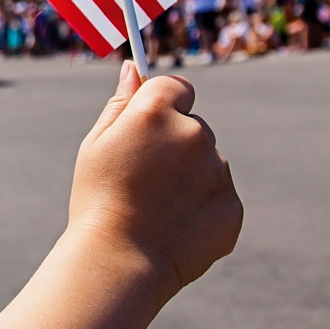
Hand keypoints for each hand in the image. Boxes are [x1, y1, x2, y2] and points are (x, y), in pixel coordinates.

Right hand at [68, 62, 241, 301]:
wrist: (119, 261)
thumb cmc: (98, 199)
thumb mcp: (96, 145)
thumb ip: (121, 103)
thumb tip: (133, 67)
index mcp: (157, 111)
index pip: (177, 88)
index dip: (163, 106)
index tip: (149, 127)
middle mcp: (194, 134)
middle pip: (193, 126)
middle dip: (175, 144)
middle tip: (145, 179)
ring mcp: (219, 171)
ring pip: (209, 163)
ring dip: (191, 177)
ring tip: (159, 208)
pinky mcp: (233, 206)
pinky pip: (220, 196)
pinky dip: (203, 208)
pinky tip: (176, 226)